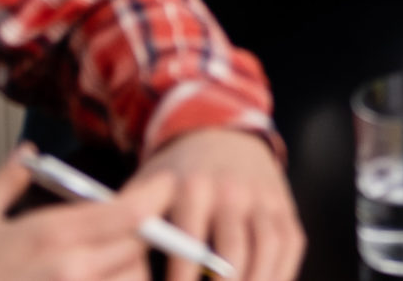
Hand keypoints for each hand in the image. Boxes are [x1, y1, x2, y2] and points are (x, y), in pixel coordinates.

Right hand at [0, 148, 175, 280]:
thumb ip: (5, 182)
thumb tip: (26, 153)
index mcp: (52, 235)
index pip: (131, 211)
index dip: (156, 195)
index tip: (163, 186)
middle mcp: (73, 270)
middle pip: (140, 247)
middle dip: (140, 236)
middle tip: (125, 229)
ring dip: (127, 272)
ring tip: (101, 263)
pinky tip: (88, 279)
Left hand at [130, 127, 304, 280]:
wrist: (220, 135)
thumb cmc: (177, 176)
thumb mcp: (149, 186)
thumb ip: (132, 221)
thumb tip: (113, 258)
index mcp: (194, 187)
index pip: (190, 243)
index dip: (182, 279)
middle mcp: (234, 191)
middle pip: (233, 254)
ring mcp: (263, 199)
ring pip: (267, 251)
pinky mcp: (284, 208)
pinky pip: (289, 246)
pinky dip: (280, 274)